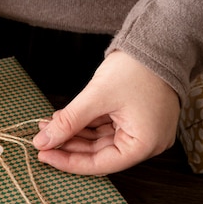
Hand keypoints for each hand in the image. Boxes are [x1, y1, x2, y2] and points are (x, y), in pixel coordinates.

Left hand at [32, 50, 179, 174]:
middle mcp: (147, 143)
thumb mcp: (97, 96)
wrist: (160, 39)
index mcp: (144, 144)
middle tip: (42, 138)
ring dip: (74, 134)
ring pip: (100, 140)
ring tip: (48, 125)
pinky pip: (106, 127)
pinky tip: (63, 119)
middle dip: (68, 144)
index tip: (44, 155)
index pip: (100, 164)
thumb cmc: (137, 67)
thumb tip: (43, 141)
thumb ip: (69, 121)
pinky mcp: (136, 118)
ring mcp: (142, 130)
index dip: (69, 162)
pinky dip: (85, 124)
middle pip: (99, 153)